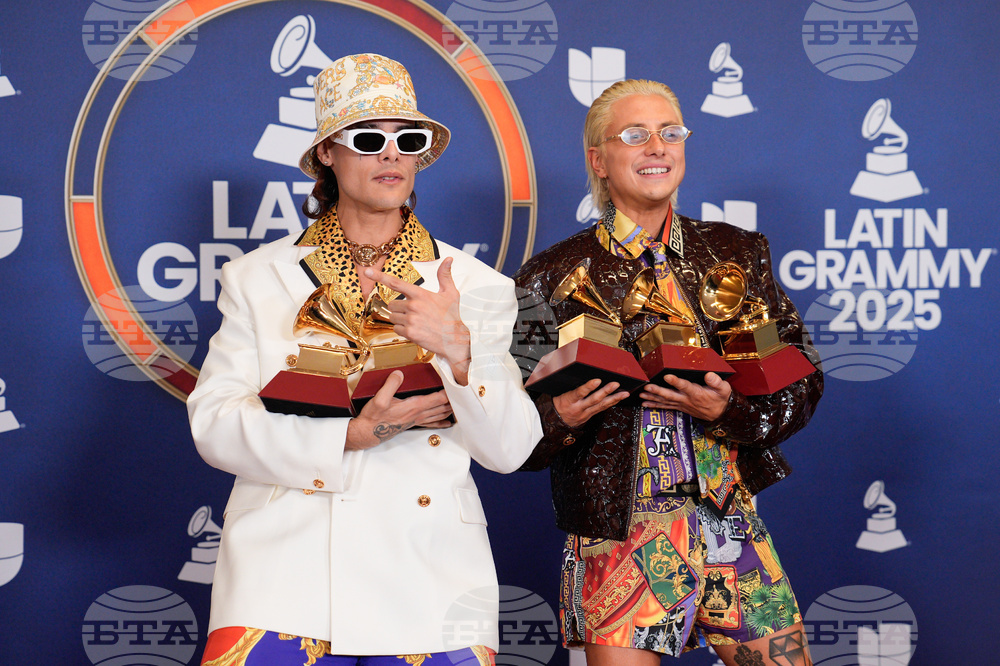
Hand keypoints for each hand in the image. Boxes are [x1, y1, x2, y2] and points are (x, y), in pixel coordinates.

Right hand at [346, 370, 453, 449]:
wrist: (368, 433)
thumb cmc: (374, 417)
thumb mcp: (379, 399)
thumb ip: (390, 385)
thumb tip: (399, 373)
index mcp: (414, 406)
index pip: (438, 398)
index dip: (449, 391)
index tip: (457, 383)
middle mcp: (418, 414)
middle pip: (443, 406)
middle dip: (454, 400)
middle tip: (464, 392)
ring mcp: (417, 420)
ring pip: (440, 414)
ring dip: (450, 409)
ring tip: (460, 404)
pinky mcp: (413, 423)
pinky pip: (432, 423)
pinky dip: (442, 421)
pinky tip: (448, 423)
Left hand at [365, 258, 470, 384]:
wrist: (454, 339)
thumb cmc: (451, 316)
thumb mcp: (450, 293)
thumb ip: (445, 275)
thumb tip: (448, 259)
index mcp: (420, 294)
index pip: (396, 283)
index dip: (379, 276)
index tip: (367, 271)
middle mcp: (413, 305)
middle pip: (392, 304)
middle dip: (399, 309)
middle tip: (414, 313)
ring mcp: (410, 320)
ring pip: (393, 317)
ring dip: (401, 320)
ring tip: (416, 322)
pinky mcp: (409, 332)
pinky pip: (396, 329)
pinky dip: (403, 330)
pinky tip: (416, 330)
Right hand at [552, 379, 630, 428]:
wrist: (555, 423)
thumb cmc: (557, 405)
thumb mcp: (559, 394)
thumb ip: (570, 387)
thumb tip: (579, 374)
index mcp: (568, 400)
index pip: (579, 393)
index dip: (588, 387)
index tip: (597, 380)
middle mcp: (578, 408)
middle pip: (594, 400)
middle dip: (606, 391)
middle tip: (615, 384)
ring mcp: (585, 413)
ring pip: (601, 406)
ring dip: (614, 399)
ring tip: (624, 393)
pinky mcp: (589, 416)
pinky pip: (602, 409)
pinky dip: (611, 403)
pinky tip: (619, 398)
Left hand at [638, 372, 731, 421]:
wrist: (719, 414)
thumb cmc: (720, 398)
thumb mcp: (723, 389)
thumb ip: (716, 382)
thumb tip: (709, 375)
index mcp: (696, 393)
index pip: (685, 386)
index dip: (676, 382)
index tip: (667, 376)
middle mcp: (686, 399)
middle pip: (670, 395)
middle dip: (657, 391)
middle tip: (647, 386)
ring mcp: (681, 404)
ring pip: (664, 401)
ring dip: (652, 398)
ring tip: (641, 394)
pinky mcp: (679, 407)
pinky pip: (665, 406)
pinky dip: (654, 405)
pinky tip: (645, 403)